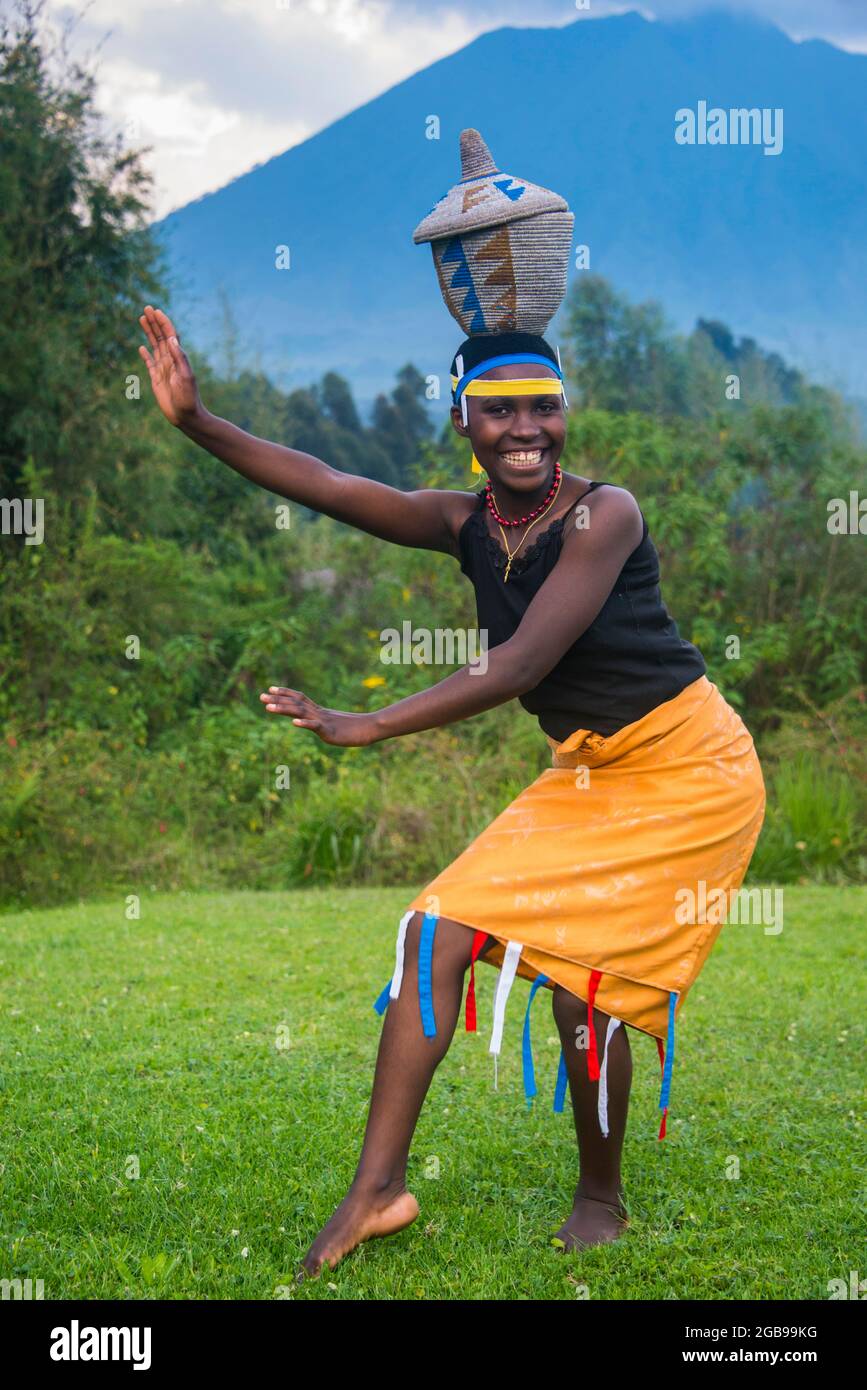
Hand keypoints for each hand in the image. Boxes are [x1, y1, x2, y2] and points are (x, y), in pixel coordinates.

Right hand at [138, 305, 202, 426]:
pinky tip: (141, 347)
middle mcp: (170, 361)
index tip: (155, 311)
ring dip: (149, 333)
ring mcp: (163, 369)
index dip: (163, 322)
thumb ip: (179, 358)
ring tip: (141, 319)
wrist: (186, 416)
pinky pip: (150, 363)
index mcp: (178, 358)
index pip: (170, 335)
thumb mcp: (186, 377)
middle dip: (154, 323)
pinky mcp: (156, 380)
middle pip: (161, 337)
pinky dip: (145, 355)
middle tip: (146, 308)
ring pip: (154, 346)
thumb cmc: (189, 398)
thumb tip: (172, 339)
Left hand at [260, 686, 377, 746]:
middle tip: (260, 696)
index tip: (270, 689)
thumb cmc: (355, 728)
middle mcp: (319, 713)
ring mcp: (323, 721)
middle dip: (277, 700)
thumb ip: (324, 723)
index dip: (285, 693)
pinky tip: (294, 723)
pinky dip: (304, 724)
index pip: (299, 698)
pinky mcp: (330, 731)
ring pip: (301, 713)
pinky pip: (316, 726)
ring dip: (283, 709)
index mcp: (319, 711)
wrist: (370, 728)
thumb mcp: (335, 725)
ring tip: (267, 707)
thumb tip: (318, 723)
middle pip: (295, 704)